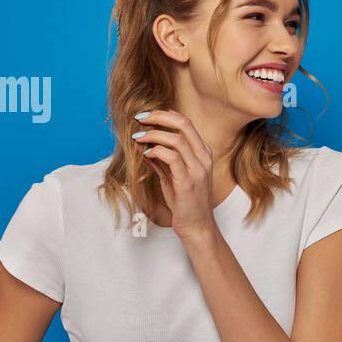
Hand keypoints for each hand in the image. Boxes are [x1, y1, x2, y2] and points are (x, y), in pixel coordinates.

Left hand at [131, 109, 215, 238]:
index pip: (185, 123)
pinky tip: (145, 154)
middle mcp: (203, 158)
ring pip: (176, 139)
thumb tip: (143, 145)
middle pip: (183, 124)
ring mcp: (198, 170)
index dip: (164, 115)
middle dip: (158, 117)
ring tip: (137, 137)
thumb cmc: (185, 202)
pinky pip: (172, 158)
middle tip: (139, 118)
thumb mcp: (172, 176)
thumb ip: (161, 160)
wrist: (196, 226)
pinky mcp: (188, 182)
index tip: (146, 117)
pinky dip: (156, 152)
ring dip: (153, 135)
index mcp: (202, 153)